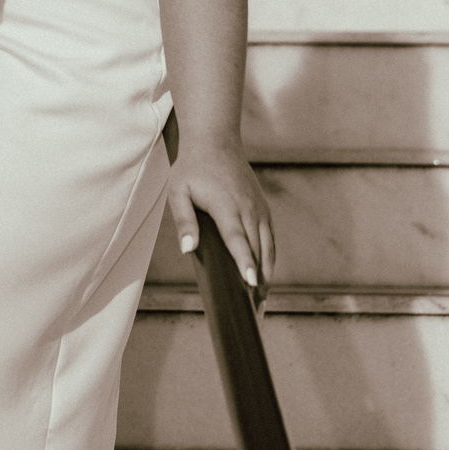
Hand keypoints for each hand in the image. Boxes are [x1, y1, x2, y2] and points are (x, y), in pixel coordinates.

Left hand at [167, 136, 275, 292]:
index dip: (246, 262)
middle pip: (258, 249)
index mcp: (226, 205)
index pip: (238, 239)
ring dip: (267, 272)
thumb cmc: (192, 168)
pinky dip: (270, 257)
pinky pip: (270, 237)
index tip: (252, 284)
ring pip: (269, 246)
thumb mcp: (178, 191)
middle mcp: (248, 208)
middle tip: (255, 310)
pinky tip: (264, 275)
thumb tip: (188, 248)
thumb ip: (184, 220)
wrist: (216, 139)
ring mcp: (259, 207)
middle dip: (259, 279)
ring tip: (261, 300)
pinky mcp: (263, 207)